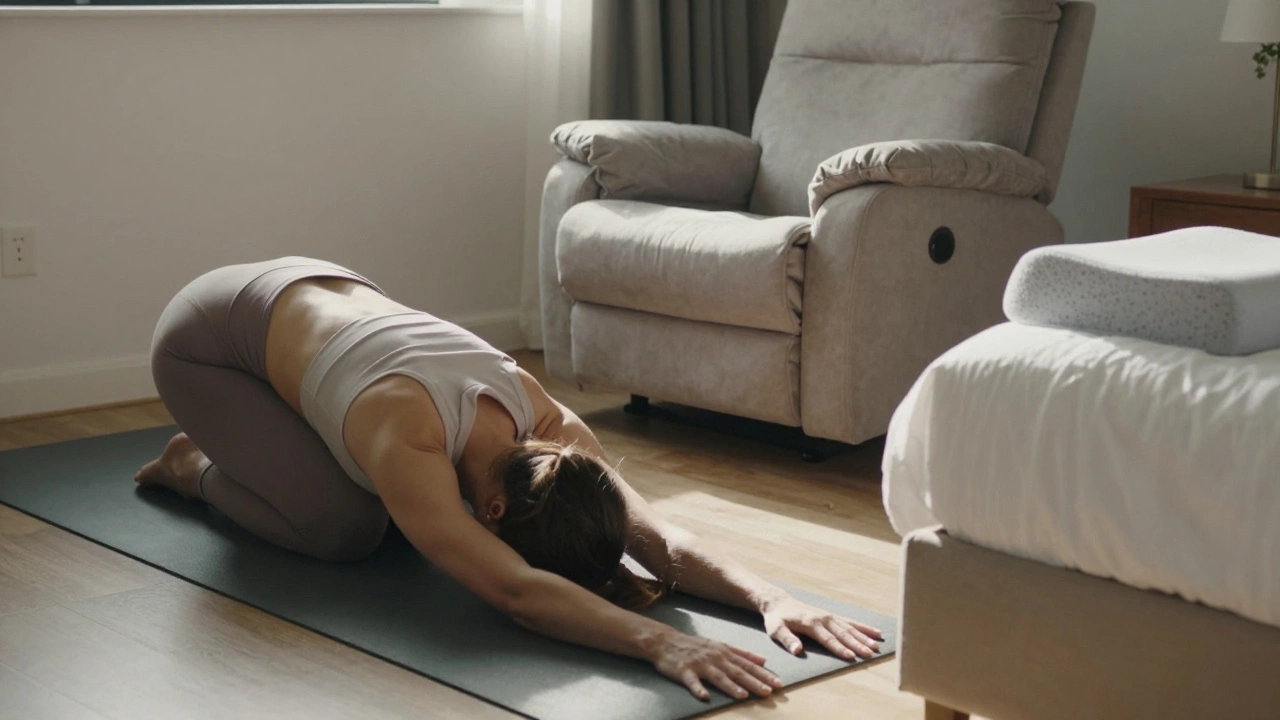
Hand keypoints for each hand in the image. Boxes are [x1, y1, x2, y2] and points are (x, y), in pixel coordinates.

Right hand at [649, 630, 782, 700]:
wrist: (666, 641)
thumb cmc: (696, 645)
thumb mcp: (721, 645)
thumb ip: (742, 653)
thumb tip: (764, 660)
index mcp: (725, 652)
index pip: (748, 665)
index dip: (764, 674)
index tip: (779, 683)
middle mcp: (715, 657)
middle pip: (737, 671)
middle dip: (754, 682)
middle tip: (769, 692)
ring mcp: (699, 664)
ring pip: (718, 676)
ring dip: (731, 686)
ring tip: (743, 695)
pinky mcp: (684, 671)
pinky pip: (692, 682)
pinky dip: (698, 689)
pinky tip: (705, 697)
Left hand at [761, 595, 883, 660]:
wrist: (779, 602)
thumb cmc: (777, 619)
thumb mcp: (776, 630)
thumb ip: (787, 639)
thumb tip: (797, 650)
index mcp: (810, 623)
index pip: (827, 638)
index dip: (839, 648)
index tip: (850, 656)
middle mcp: (823, 618)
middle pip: (842, 633)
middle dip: (857, 644)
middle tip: (870, 653)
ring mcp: (829, 616)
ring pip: (850, 627)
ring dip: (863, 636)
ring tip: (877, 645)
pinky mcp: (831, 616)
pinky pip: (850, 622)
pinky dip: (863, 627)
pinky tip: (875, 632)